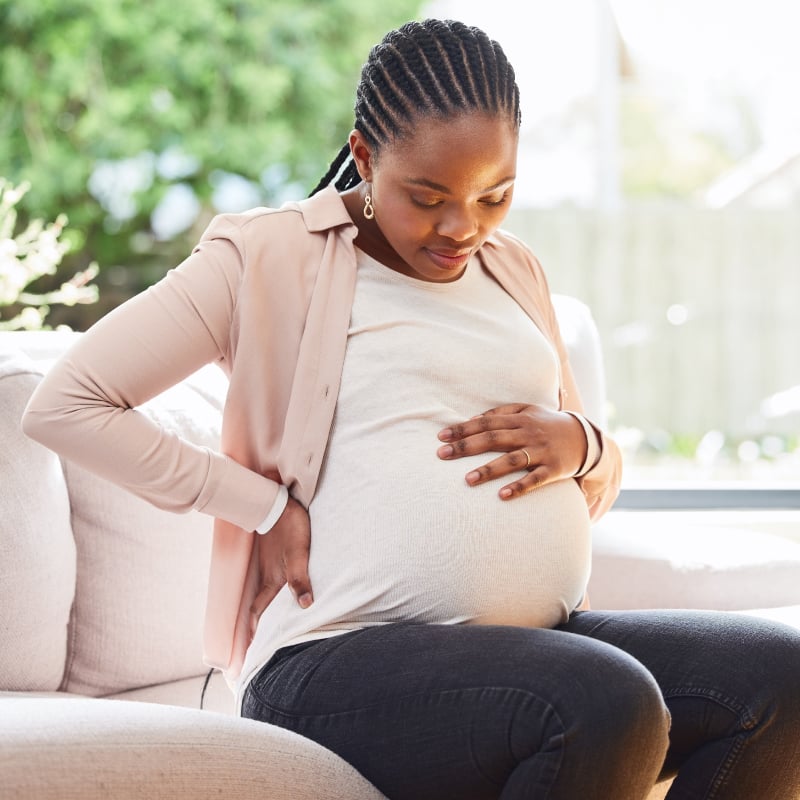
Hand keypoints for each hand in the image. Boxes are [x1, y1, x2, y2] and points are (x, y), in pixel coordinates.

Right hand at [249, 496, 312, 637]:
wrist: (277, 502)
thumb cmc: (290, 527)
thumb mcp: (299, 553)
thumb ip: (300, 578)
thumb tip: (305, 605)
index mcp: (272, 580)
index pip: (259, 613)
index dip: (254, 633)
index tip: (248, 654)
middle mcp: (267, 576)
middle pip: (259, 608)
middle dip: (256, 628)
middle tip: (254, 648)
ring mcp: (267, 566)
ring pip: (263, 595)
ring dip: (262, 612)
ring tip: (263, 629)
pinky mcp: (271, 556)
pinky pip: (268, 583)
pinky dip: (267, 596)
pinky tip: (275, 598)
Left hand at [436, 403, 586, 499]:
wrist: (584, 438)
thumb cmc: (546, 424)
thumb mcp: (527, 411)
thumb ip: (501, 413)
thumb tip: (473, 419)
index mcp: (520, 419)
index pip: (486, 422)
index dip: (463, 429)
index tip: (441, 437)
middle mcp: (529, 433)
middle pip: (494, 439)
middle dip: (466, 447)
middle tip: (442, 454)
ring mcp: (541, 452)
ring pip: (512, 460)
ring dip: (489, 470)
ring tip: (467, 480)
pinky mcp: (554, 470)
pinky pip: (535, 480)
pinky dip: (519, 487)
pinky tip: (501, 496)